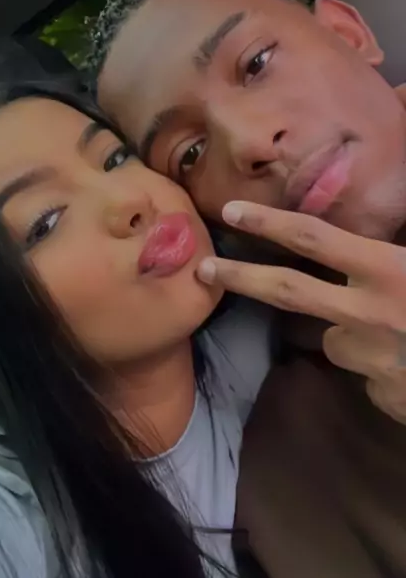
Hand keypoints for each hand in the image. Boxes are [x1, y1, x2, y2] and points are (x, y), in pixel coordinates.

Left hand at [197, 201, 405, 423]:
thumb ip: (396, 242)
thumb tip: (383, 196)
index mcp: (389, 272)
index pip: (316, 238)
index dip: (271, 223)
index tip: (231, 210)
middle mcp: (369, 313)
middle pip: (289, 292)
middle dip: (242, 278)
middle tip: (205, 270)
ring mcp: (372, 359)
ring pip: (336, 337)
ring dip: (350, 330)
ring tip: (396, 330)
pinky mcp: (383, 396)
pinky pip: (367, 372)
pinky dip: (379, 364)